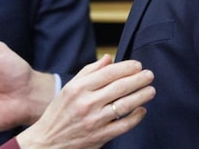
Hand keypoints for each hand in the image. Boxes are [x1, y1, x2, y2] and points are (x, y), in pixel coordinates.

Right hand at [14, 53, 154, 148]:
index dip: (126, 68)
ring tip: (151, 90)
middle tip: (150, 75)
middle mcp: (86, 103)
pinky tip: (142, 110)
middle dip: (138, 79)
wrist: (48, 141)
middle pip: (120, 87)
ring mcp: (94, 121)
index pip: (108, 73)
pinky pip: (123, 125)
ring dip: (141, 96)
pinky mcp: (100, 136)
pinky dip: (136, 117)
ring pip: (125, 105)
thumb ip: (88, 71)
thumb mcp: (69, 88)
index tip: (138, 65)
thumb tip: (108, 58)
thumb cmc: (59, 113)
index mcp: (78, 88)